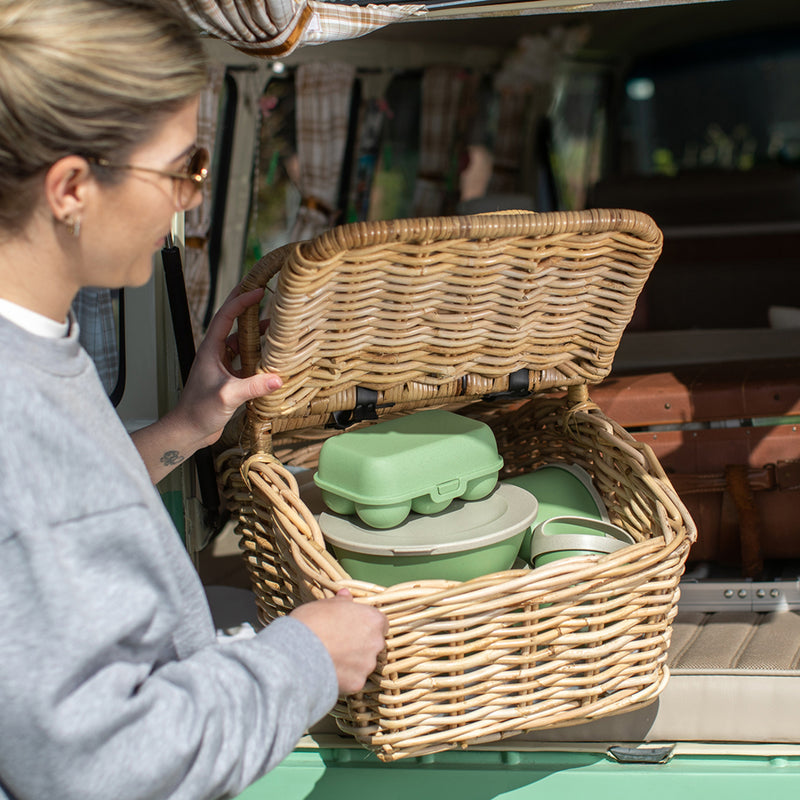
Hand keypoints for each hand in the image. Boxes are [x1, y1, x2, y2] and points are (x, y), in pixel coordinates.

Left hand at [130, 283, 281, 482]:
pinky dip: (257, 356)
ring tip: (274, 328)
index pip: (226, 317)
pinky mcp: (228, 379)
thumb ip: (253, 386)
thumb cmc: (198, 411)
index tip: (258, 291)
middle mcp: (215, 354)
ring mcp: (222, 366)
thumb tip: (278, 378)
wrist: (188, 431)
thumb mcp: (227, 396)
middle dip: (247, 308)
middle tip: (263, 294)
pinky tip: (270, 359)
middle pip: (233, 324)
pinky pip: (245, 361)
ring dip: (256, 334)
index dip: (242, 301)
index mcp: (210, 350)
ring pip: (241, 343)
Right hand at [290, 590, 387, 694]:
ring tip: (330, 658)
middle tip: (339, 643)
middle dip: (360, 644)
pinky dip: (344, 677)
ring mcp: (368, 664)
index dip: (366, 624)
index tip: (352, 626)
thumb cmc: (311, 622)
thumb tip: (345, 595)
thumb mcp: (324, 604)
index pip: (379, 623)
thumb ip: (341, 601)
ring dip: (352, 661)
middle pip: (374, 644)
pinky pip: (353, 679)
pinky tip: (328, 671)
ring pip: (364, 663)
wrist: (298, 652)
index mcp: (372, 619)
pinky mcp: (358, 683)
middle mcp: (376, 642)